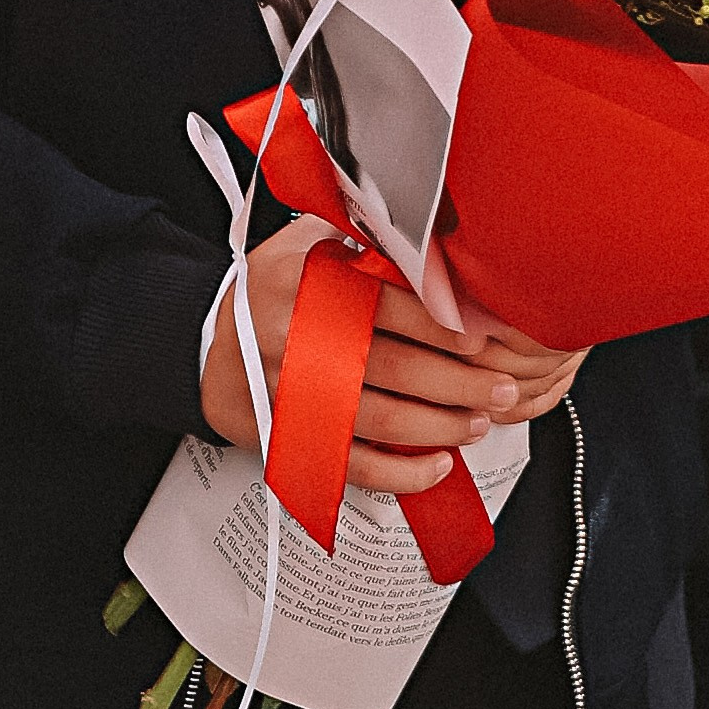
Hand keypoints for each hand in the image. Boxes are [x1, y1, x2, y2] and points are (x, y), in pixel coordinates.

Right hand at [201, 221, 579, 497]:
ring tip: (480, 422)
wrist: (204, 345)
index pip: (391, 305)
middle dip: (461, 383)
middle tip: (504, 388)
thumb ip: (363, 237)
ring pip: (383, 420)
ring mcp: (295, 395)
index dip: (445, 325)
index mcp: (308, 284)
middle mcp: (299, 339)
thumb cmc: (268, 291)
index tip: (485, 337)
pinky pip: (355, 465)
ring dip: (441, 427)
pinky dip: (401, 473)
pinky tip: (437, 466)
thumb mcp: (305, 243)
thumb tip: (435, 235)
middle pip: (396, 367)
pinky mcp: (293, 438)